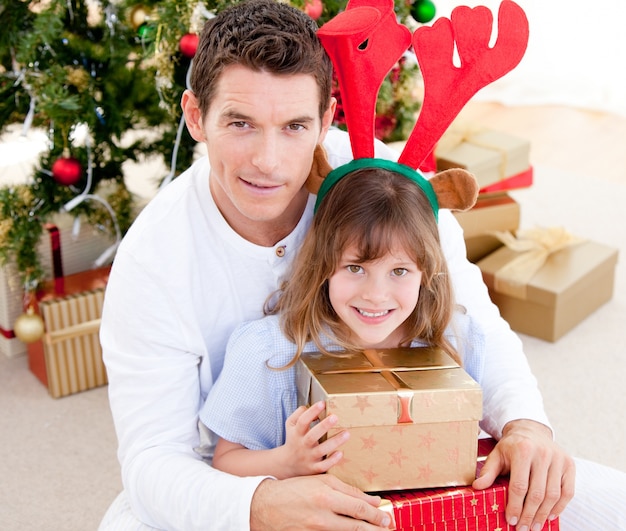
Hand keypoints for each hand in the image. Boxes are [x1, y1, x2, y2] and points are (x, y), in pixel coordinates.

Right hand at [250, 475, 393, 529]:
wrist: (267, 505)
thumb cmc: (296, 488)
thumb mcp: (322, 481)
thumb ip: (347, 491)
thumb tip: (370, 501)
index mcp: (326, 497)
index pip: (358, 508)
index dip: (375, 515)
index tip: (386, 518)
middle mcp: (322, 516)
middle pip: (356, 527)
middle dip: (375, 529)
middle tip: (388, 529)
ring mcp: (316, 530)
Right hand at [282, 401, 349, 475]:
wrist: (287, 464)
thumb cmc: (294, 439)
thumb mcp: (291, 425)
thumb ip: (299, 413)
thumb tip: (315, 407)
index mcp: (297, 432)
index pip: (303, 421)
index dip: (311, 412)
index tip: (322, 404)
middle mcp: (303, 445)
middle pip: (312, 436)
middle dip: (324, 426)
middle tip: (335, 417)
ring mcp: (308, 457)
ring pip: (321, 451)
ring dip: (334, 442)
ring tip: (347, 433)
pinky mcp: (314, 468)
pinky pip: (323, 466)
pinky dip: (332, 460)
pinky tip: (340, 453)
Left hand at [473, 420, 574, 529]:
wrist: (531, 430)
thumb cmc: (512, 446)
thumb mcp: (497, 455)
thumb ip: (488, 472)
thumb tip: (477, 487)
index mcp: (523, 450)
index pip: (520, 485)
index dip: (515, 506)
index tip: (511, 520)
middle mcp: (543, 453)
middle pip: (537, 493)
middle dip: (529, 514)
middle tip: (523, 528)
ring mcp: (558, 459)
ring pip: (553, 495)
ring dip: (544, 514)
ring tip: (534, 526)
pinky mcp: (569, 465)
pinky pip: (568, 491)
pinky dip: (560, 507)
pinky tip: (550, 516)